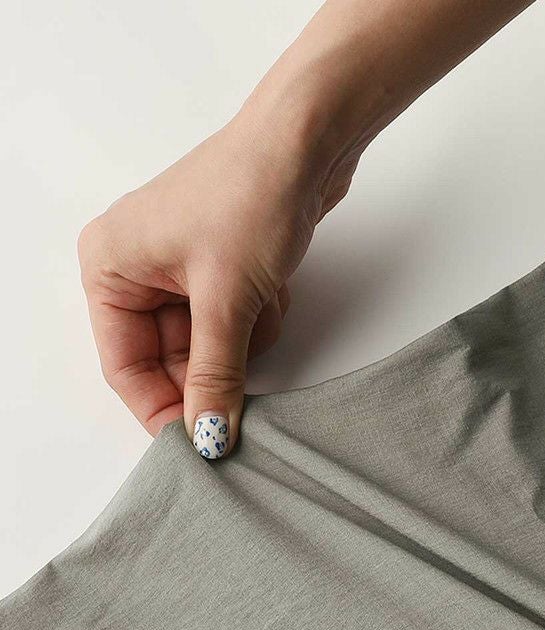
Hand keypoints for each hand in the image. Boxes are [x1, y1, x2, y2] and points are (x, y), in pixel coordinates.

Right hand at [76, 0, 535, 459]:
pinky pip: (236, 324)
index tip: (201, 447)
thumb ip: (214, 375)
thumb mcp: (228, 299)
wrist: (308, 141)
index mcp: (110, 267)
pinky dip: (260, 318)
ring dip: (245, 340)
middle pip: (169, 361)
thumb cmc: (251, 195)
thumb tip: (207, 438)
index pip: (125, 367)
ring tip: (262, 301)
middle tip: (248, 388)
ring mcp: (180, 268)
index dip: (163, 410)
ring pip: (209, 347)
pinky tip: (275, 287)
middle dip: (215, 369)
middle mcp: (136, 268)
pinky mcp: (222, 267)